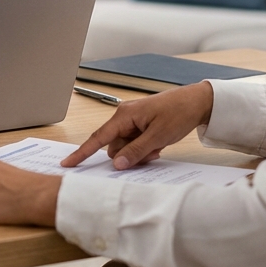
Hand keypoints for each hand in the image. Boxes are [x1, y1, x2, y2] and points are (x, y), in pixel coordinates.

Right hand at [62, 82, 213, 169]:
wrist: (197, 102)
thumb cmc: (178, 112)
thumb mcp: (158, 136)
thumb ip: (136, 151)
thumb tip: (117, 164)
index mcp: (124, 116)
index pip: (98, 138)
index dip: (82, 152)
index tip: (68, 163)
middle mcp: (124, 118)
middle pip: (114, 148)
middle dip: (129, 156)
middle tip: (151, 153)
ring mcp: (133, 122)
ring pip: (126, 148)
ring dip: (139, 154)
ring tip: (158, 147)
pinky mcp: (141, 126)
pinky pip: (135, 144)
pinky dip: (145, 149)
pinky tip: (159, 144)